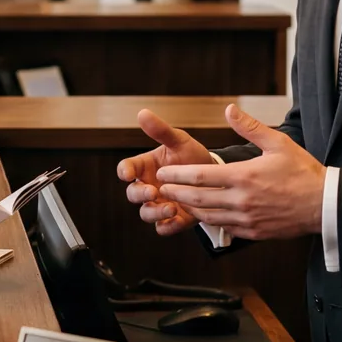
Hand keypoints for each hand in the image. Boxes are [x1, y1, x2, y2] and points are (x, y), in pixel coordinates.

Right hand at [116, 110, 218, 235]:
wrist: (217, 177)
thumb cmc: (192, 156)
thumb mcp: (179, 141)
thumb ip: (161, 131)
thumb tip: (143, 113)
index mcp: (146, 166)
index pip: (126, 168)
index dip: (124, 171)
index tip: (128, 173)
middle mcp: (149, 186)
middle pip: (133, 194)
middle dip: (140, 194)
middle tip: (153, 191)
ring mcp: (160, 204)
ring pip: (146, 213)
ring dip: (155, 212)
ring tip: (171, 207)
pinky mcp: (173, 220)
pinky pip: (163, 228)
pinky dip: (167, 226)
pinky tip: (177, 220)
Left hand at [151, 103, 325, 242]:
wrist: (325, 205)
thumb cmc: (303, 172)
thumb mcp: (278, 143)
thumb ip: (250, 127)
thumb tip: (229, 110)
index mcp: (244, 176)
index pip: (201, 176)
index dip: (177, 175)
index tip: (163, 173)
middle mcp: (242, 200)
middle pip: (198, 198)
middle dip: (175, 193)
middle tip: (161, 188)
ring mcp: (247, 219)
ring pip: (208, 217)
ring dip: (189, 208)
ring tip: (177, 200)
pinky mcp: (254, 232)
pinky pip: (224, 228)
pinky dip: (209, 221)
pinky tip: (203, 214)